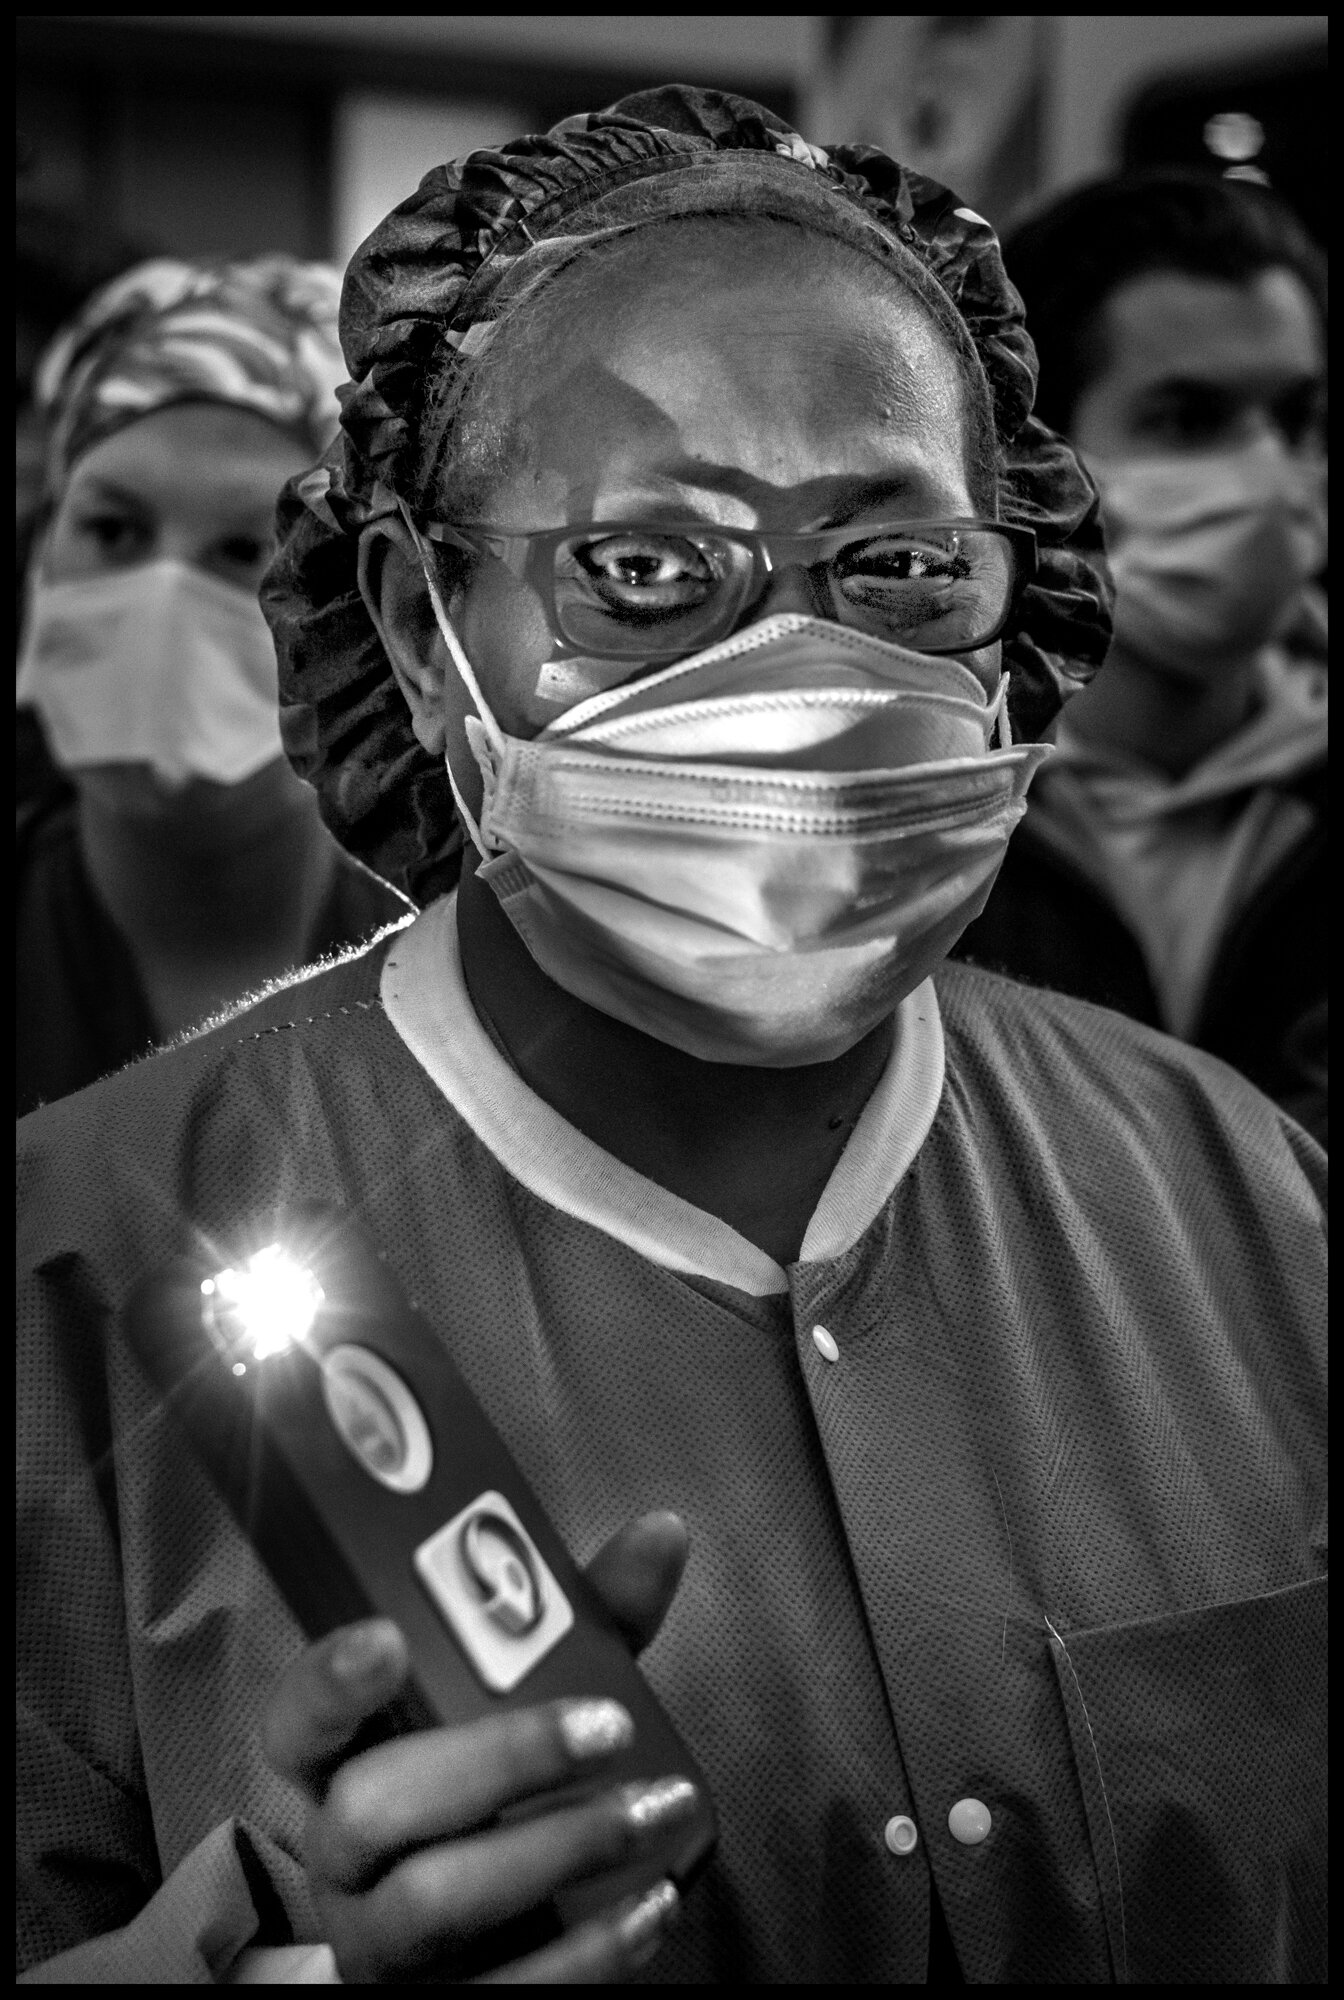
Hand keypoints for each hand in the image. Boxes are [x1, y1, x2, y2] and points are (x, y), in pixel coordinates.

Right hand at [263, 1511, 693, 1982]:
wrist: (485, 1941)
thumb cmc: (505, 1782)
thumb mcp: (532, 1695)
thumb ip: (582, 1619)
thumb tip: (662, 1533)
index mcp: (343, 1761)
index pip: (296, 1719)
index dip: (330, 1681)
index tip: (389, 1636)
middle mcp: (342, 1855)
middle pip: (370, 1808)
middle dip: (497, 1760)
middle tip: (607, 1728)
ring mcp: (377, 1944)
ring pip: (431, 1903)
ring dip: (561, 1848)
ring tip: (657, 1808)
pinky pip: (499, 1994)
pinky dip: (588, 1951)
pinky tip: (651, 1902)